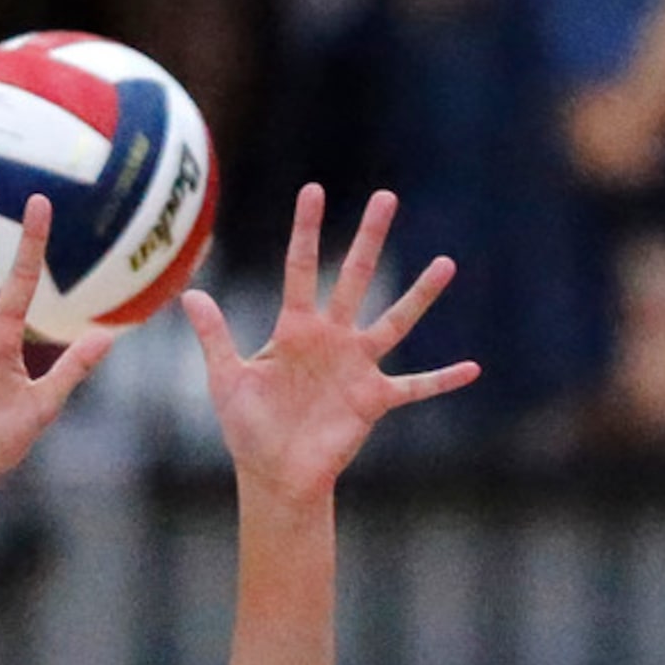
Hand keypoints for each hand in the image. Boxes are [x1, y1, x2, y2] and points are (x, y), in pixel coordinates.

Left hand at [184, 184, 479, 503]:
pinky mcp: (374, 400)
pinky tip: (473, 369)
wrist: (276, 475)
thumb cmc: (249, 430)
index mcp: (294, 329)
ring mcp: (357, 368)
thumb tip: (191, 294)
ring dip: (420, 295)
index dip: (306, 229)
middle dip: (369, 238)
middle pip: (354, 277)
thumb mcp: (226, 380)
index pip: (301, 268)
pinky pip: (416, 387)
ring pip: (394, 321)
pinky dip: (443, 379)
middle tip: (385, 197)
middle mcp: (331, 339)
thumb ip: (215, 337)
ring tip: (446, 264)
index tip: (314, 190)